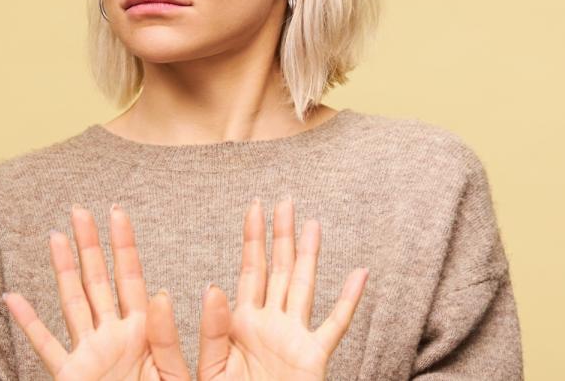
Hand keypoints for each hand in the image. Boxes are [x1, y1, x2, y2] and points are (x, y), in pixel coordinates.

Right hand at [2, 204, 190, 380]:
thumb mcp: (179, 371)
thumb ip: (176, 336)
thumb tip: (164, 294)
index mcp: (142, 332)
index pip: (131, 278)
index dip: (123, 245)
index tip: (116, 212)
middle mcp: (113, 337)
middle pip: (98, 281)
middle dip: (89, 245)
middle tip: (80, 209)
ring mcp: (89, 355)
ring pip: (72, 304)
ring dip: (61, 271)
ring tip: (54, 236)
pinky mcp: (72, 376)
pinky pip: (47, 347)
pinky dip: (29, 323)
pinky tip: (12, 298)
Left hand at [196, 197, 369, 380]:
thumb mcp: (205, 368)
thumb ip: (207, 331)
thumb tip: (213, 287)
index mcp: (241, 324)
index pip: (250, 270)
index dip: (253, 238)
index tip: (255, 206)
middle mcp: (270, 325)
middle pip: (279, 270)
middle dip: (282, 235)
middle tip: (285, 200)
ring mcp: (294, 339)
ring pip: (305, 287)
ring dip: (310, 256)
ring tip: (315, 224)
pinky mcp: (313, 359)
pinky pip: (334, 325)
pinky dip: (348, 300)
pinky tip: (359, 274)